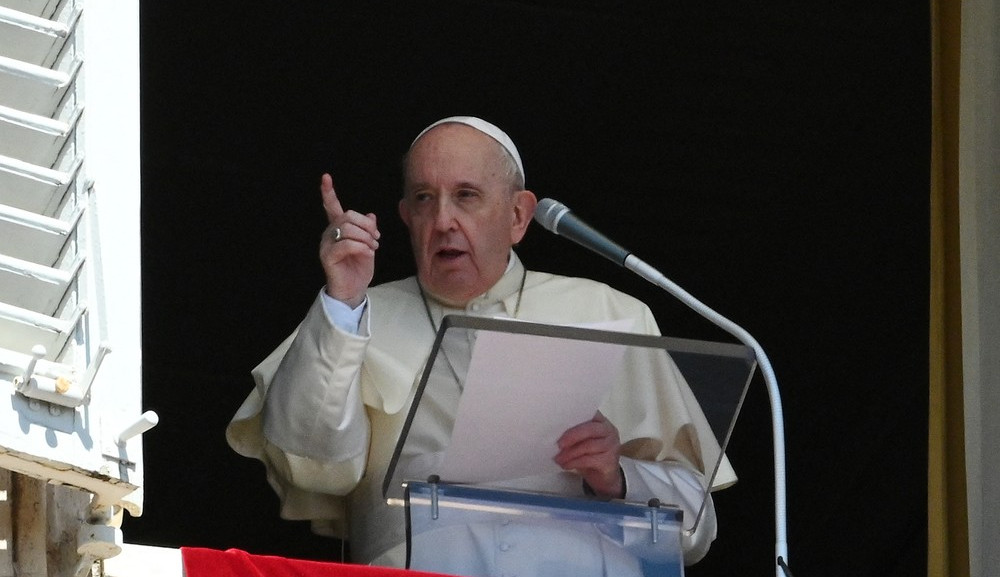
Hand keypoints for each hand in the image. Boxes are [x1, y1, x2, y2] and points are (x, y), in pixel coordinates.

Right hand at [318, 173, 379, 307]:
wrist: (353, 290)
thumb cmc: (359, 269)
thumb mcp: (368, 245)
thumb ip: (368, 230)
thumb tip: (370, 215)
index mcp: (338, 229)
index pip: (332, 207)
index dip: (328, 192)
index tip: (326, 177)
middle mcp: (329, 234)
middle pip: (347, 216)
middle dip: (366, 225)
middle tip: (376, 237)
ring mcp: (326, 245)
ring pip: (347, 229)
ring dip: (366, 237)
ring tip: (373, 247)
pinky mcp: (327, 256)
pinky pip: (346, 244)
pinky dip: (362, 247)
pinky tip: (368, 253)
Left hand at [554, 412, 623, 498]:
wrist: (604, 477)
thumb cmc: (590, 455)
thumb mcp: (581, 441)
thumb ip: (574, 433)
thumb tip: (553, 433)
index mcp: (601, 421)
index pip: (588, 412)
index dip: (573, 416)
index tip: (558, 421)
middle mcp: (609, 430)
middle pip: (590, 429)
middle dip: (572, 436)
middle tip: (558, 444)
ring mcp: (611, 445)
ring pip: (588, 446)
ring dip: (570, 452)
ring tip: (559, 458)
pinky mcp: (610, 461)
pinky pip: (589, 460)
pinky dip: (574, 462)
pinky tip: (566, 465)